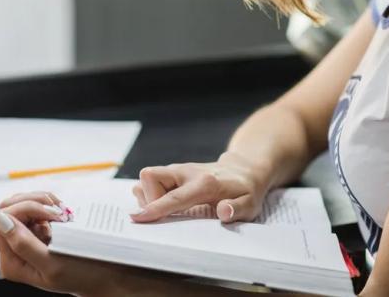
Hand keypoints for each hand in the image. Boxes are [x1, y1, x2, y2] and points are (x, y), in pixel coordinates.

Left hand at [0, 191, 141, 295]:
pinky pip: (36, 206)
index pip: (3, 221)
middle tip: (58, 211)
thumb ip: (23, 244)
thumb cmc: (82, 275)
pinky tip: (64, 214)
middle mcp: (15, 249)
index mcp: (13, 262)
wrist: (105, 276)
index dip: (26, 210)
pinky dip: (51, 204)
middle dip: (34, 203)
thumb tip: (1, 219)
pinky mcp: (39, 229)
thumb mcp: (53, 264)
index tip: (52, 214)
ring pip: (22, 203)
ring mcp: (27, 237)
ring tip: (64, 213)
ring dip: (44, 202)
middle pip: (10, 208)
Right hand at [131, 152, 271, 222]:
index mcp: (204, 183)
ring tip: (168, 208)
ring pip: (147, 177)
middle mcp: (186, 172)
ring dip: (149, 196)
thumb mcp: (250, 204)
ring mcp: (178, 170)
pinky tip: (168, 202)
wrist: (244, 170)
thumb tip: (223, 211)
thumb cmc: (246, 191)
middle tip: (164, 215)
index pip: (174, 196)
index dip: (155, 208)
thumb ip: (237, 209)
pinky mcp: (173, 172)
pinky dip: (152, 193)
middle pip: (149, 177)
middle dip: (148, 198)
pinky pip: (151, 180)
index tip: (137, 217)